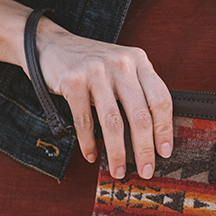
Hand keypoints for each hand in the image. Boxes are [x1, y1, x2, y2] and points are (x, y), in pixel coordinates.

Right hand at [33, 18, 172, 179]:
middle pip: (140, 115)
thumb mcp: (121, 68)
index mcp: (139, 61)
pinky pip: (84, 120)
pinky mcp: (72, 80)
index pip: (160, 99)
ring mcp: (96, 71)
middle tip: (145, 170)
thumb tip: (153, 135)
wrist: (51, 44)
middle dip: (144, 149)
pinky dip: (88, 143)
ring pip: (113, 122)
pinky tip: (91, 156)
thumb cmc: (91, 64)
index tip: (165, 152)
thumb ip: (137, 91)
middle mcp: (121, 64)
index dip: (165, 129)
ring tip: (118, 171)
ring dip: (117, 153)